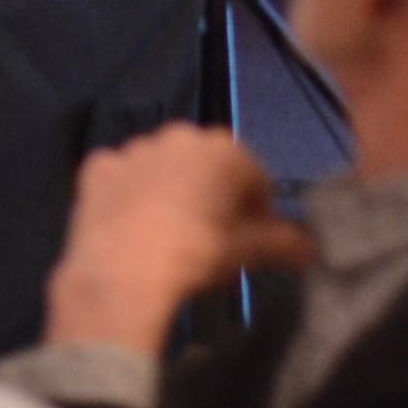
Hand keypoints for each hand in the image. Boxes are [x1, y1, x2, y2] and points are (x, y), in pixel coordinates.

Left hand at [42, 123, 309, 356]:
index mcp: (222, 149)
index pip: (254, 175)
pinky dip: (130, 194)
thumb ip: (285, 242)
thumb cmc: (196, 253)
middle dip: (215, 194)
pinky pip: (122, 177)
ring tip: (172, 233)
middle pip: (208, 166)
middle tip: (214, 235)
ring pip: (163, 167)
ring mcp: (132, 149)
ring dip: (173, 189)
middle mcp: (177, 136)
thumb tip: (311, 247)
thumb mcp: (248, 251)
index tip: (252, 236)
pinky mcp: (95, 168)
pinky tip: (133, 225)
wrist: (122, 271)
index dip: (257, 207)